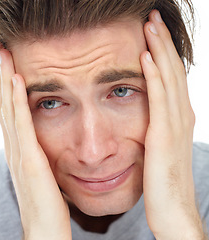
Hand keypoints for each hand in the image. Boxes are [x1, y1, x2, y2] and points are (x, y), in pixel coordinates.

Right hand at [0, 42, 70, 239]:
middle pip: (4, 102)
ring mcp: (19, 153)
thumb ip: (38, 152)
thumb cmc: (46, 201)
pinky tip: (18, 80)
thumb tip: (41, 137)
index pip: (9, 109)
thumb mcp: (42, 170)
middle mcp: (14, 146)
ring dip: (5, 79)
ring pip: (8, 108)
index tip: (7, 60)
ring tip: (3, 53)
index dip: (5, 83)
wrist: (45, 230)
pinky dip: (18, 101)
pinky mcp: (30, 160)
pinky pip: (23, 125)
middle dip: (0, 73)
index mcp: (19, 148)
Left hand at [140, 10, 204, 238]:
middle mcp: (180, 115)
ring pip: (167, 78)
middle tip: (151, 16)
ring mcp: (175, 124)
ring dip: (158, 50)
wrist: (172, 209)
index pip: (169, 75)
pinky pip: (158, 99)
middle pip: (170, 69)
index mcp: (176, 117)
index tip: (150, 29)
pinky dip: (153, 76)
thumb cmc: (162, 179)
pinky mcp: (164, 135)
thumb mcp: (158, 146)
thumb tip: (146, 110)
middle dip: (161, 41)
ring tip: (149, 25)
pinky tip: (144, 57)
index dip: (161, 50)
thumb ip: (155, 125)